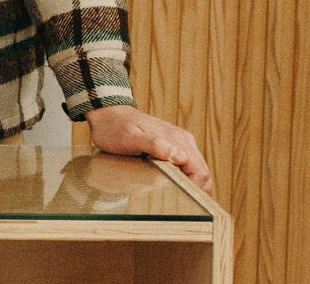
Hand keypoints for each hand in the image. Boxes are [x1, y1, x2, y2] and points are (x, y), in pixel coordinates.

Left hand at [84, 105, 211, 191]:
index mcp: (177, 140)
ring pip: (195, 169)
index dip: (193, 189)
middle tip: (171, 195)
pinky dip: (180, 176)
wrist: (108, 114)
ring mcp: (179, 142)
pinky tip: (164, 179)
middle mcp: (183, 140)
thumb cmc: (115, 128)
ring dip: (186, 182)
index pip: (200, 172)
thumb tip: (179, 156)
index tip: (177, 196)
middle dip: (192, 188)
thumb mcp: (130, 139)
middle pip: (202, 173)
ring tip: (166, 187)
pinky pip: (186, 165)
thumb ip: (154, 146)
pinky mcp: (173, 144)